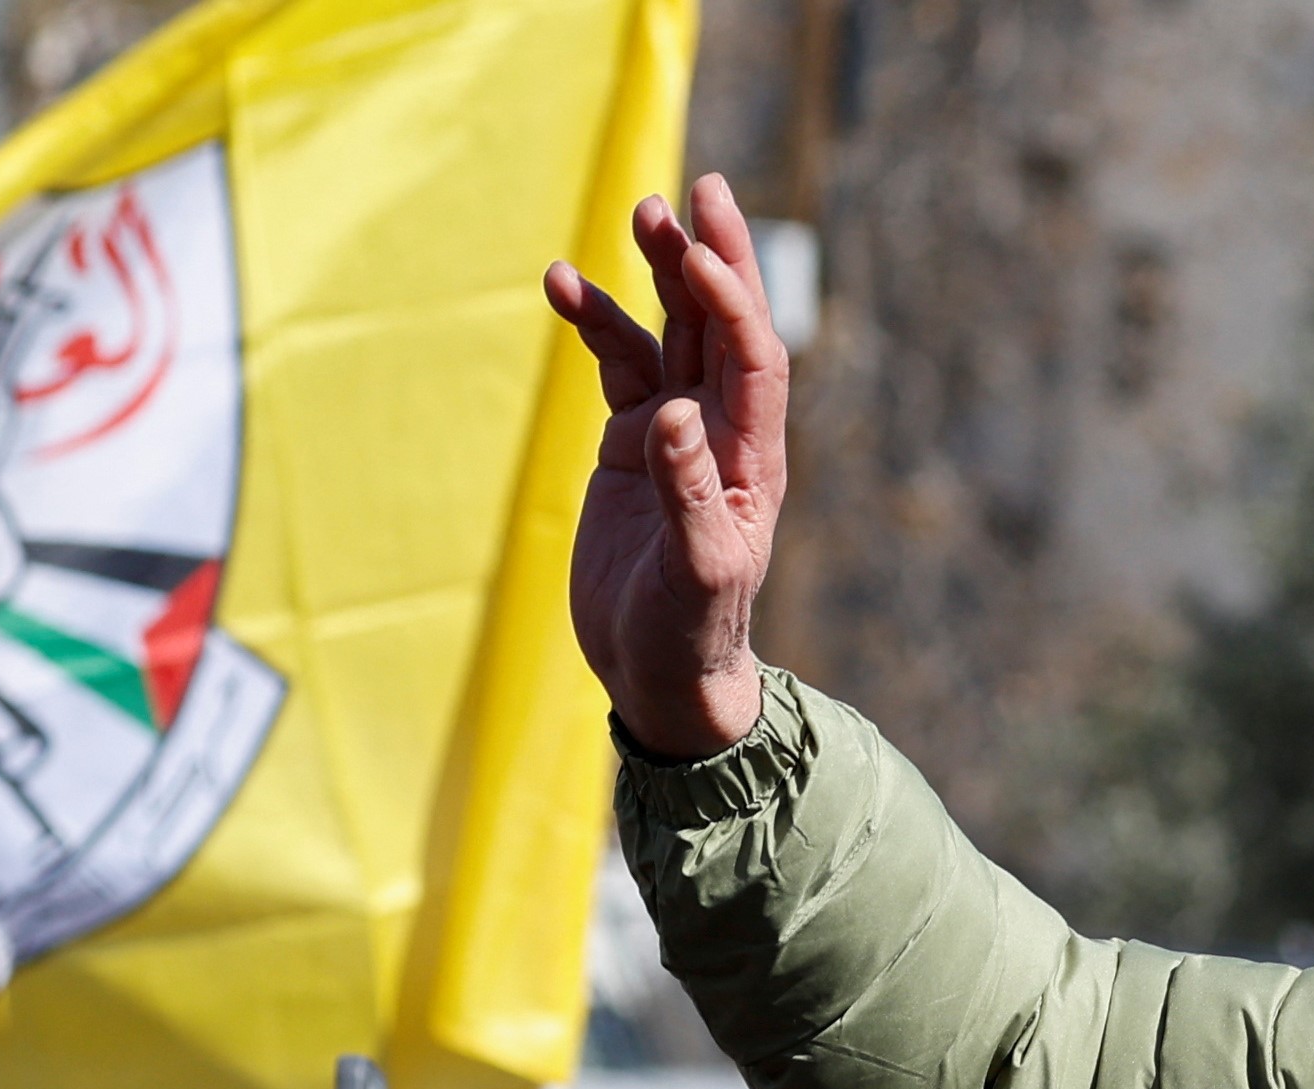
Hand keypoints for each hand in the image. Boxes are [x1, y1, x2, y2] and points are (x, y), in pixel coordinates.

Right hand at [544, 175, 791, 758]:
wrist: (663, 675)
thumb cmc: (690, 635)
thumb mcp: (694, 578)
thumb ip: (687, 497)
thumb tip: (674, 417)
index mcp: (753, 458)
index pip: (752, 357)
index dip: (732, 302)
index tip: (700, 254)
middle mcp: (722, 432)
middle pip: (723, 324)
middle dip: (715, 256)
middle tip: (701, 188)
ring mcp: (676, 432)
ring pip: (671, 333)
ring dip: (657, 276)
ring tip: (639, 212)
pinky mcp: (632, 445)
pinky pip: (619, 365)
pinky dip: (596, 324)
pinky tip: (559, 285)